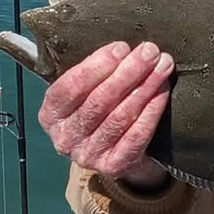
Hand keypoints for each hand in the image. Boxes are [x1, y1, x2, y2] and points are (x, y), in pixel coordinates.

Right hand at [38, 41, 173, 188]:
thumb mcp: (84, 93)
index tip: (122, 47)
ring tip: (162, 66)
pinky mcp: (113, 166)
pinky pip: (137, 135)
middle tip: (150, 51)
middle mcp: (65, 138)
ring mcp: (88, 155)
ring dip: (144, 87)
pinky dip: (152, 110)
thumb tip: (123, 48)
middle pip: (98, 101)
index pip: (69, 88)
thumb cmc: (99, 112)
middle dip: (128, 72)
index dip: (97, 66)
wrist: (117, 155)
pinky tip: (163, 91)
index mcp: (51, 114)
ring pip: (120, 116)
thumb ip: (93, 73)